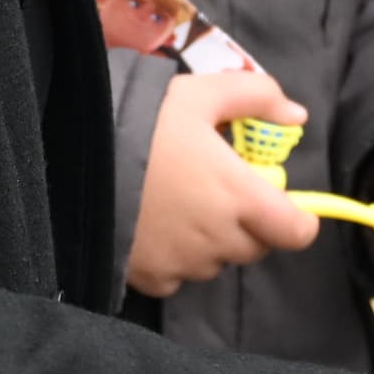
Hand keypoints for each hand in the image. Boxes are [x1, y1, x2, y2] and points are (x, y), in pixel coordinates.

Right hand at [125, 69, 320, 296]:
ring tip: (181, 203)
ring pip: (216, 261)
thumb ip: (257, 97)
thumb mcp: (203, 94)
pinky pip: (179, 276)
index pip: (295, 233)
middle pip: (254, 245)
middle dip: (249, 223)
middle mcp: (219, 240)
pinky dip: (176, 258)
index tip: (286, 206)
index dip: (297, 220)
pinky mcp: (151, 279)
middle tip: (220, 191)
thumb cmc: (146, 123)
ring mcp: (184, 264)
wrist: (76, 158)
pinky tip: (155, 226)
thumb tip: (297, 116)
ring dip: (212, 241)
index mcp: (240, 197)